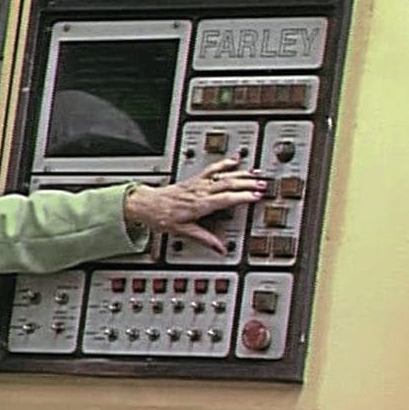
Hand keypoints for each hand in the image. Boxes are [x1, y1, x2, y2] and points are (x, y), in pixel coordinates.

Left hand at [123, 157, 265, 253]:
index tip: (256, 197)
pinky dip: (224, 164)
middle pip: (227, 184)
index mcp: (198, 205)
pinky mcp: (194, 180)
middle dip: (247, 184)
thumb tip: (221, 249)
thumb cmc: (161, 217)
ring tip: (256, 173)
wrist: (145, 205)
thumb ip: (204, 238)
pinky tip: (234, 160)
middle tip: (263, 185)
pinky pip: (212, 169)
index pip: (225, 199)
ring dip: (240, 174)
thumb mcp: (182, 231)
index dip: (242, 197)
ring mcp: (197, 184)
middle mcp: (199, 191)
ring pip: (222, 175)